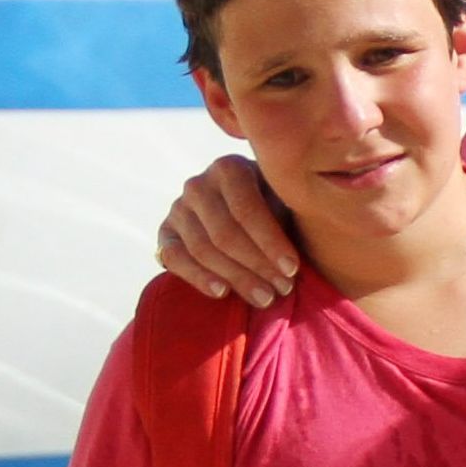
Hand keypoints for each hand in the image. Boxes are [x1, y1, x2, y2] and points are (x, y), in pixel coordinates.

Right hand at [156, 156, 300, 306]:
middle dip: (256, 265)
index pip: (246, 208)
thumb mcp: (288, 202)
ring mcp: (178, 208)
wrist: (248, 214)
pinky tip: (222, 293)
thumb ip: (291, 213)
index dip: (269, 242)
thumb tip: (299, 251)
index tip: (293, 269)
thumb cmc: (279, 208)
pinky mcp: (166, 233)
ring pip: (202, 248)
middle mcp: (199, 184)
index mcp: (230, 168)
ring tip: (264, 298)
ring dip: (235, 277)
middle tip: (282, 289)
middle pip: (224, 232)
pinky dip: (197, 277)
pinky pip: (174, 257)